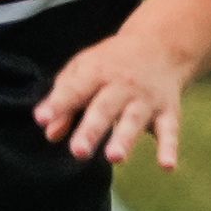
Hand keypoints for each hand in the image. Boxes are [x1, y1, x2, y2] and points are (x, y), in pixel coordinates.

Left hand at [34, 28, 190, 169]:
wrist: (161, 44)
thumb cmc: (111, 64)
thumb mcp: (83, 72)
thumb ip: (64, 100)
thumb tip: (49, 133)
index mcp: (97, 72)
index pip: (75, 89)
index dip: (58, 104)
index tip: (42, 119)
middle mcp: (122, 85)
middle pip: (104, 108)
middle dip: (91, 130)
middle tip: (78, 151)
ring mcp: (146, 98)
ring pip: (134, 119)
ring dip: (125, 138)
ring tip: (114, 157)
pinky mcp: (168, 111)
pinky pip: (169, 130)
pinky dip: (169, 147)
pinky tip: (167, 165)